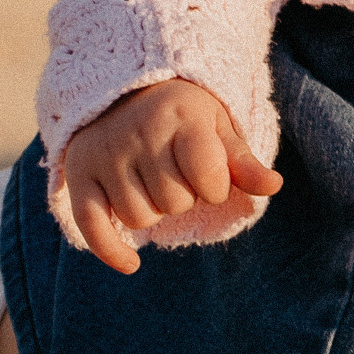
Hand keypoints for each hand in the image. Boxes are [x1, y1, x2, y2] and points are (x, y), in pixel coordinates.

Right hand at [62, 79, 280, 273]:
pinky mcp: (80, 173)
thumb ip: (242, 161)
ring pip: (140, 217)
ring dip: (153, 212)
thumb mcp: (217, 126)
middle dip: (184, 198)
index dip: (216, 187)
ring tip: (152, 183)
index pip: (209, 178)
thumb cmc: (181, 114)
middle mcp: (139, 134)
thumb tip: (273, 186)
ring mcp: (106, 155)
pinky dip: (110, 250)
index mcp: (180, 118)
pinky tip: (131, 265)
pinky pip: (91, 224)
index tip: (209, 174)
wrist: (121, 88)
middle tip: (176, 173)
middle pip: (174, 202)